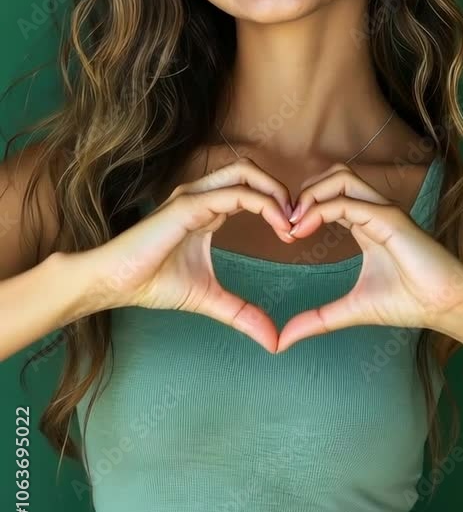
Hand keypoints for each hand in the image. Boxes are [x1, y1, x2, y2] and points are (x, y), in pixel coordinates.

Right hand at [80, 159, 293, 352]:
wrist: (113, 283)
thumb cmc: (152, 283)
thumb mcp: (209, 299)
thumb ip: (242, 314)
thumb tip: (273, 341)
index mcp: (207, 208)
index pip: (249, 187)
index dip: (277, 203)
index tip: (293, 234)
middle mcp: (201, 194)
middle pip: (250, 170)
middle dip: (281, 189)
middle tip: (300, 222)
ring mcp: (193, 196)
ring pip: (245, 172)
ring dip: (275, 192)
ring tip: (291, 222)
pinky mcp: (187, 205)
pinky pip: (234, 193)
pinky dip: (263, 204)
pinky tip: (279, 225)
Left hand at [277, 162, 462, 352]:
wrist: (447, 307)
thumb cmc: (409, 303)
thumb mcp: (351, 310)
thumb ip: (318, 320)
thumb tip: (283, 340)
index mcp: (366, 223)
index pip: (329, 195)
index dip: (303, 208)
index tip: (284, 236)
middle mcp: (374, 210)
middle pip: (332, 176)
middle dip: (302, 193)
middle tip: (283, 224)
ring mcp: (383, 211)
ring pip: (339, 177)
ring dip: (309, 195)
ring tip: (292, 225)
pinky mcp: (390, 218)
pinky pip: (347, 202)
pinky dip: (319, 210)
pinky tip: (302, 230)